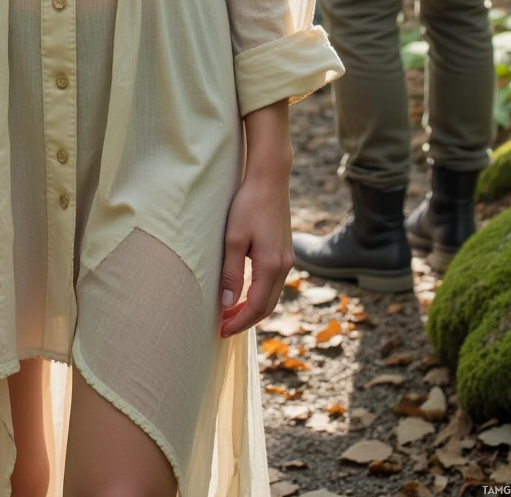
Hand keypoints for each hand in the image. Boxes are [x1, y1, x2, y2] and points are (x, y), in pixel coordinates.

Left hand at [219, 170, 293, 336]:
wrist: (269, 178)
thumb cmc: (248, 204)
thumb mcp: (234, 239)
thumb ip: (232, 273)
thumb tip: (228, 304)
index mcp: (271, 265)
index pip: (257, 307)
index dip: (239, 322)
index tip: (222, 331)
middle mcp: (284, 266)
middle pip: (268, 306)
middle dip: (246, 320)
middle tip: (224, 327)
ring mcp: (288, 259)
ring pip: (272, 295)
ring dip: (253, 308)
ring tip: (231, 313)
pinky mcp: (285, 251)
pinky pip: (274, 282)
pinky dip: (260, 294)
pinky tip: (245, 291)